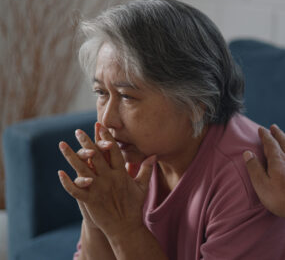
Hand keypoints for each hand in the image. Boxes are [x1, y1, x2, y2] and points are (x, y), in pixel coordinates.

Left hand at [58, 123, 155, 239]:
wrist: (126, 228)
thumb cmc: (134, 207)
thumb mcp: (142, 187)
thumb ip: (146, 170)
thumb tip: (154, 155)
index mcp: (121, 174)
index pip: (112, 151)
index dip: (106, 138)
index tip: (100, 126)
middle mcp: (109, 179)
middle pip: (96, 156)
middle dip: (86, 142)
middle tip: (78, 131)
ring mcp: (99, 190)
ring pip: (82, 169)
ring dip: (71, 156)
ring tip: (62, 145)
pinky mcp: (90, 201)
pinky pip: (76, 190)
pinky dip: (67, 182)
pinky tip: (60, 173)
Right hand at [243, 125, 284, 220]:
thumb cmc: (282, 197)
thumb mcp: (262, 184)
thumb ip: (254, 168)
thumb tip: (247, 153)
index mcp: (277, 160)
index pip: (270, 143)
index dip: (265, 135)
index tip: (261, 129)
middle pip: (283, 142)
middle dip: (277, 133)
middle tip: (274, 126)